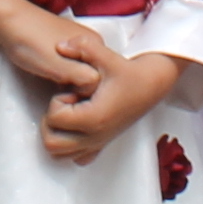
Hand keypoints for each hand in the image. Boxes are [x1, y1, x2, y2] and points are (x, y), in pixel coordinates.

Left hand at [40, 50, 188, 164]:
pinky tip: (76, 124)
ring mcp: (98, 143)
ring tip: (69, 113)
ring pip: (60, 154)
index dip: (57, 100)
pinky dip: (70, 145)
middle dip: (51, 120)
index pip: (55, 118)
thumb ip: (82, 46)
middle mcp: (95, 136)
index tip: (71, 90)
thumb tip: (60, 46)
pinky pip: (77, 157)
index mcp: (94, 118)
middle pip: (51, 142)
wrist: (150, 85)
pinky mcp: (101, 144)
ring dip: (57, 133)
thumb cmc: (130, 73)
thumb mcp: (106, 55)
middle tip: (65, 103)